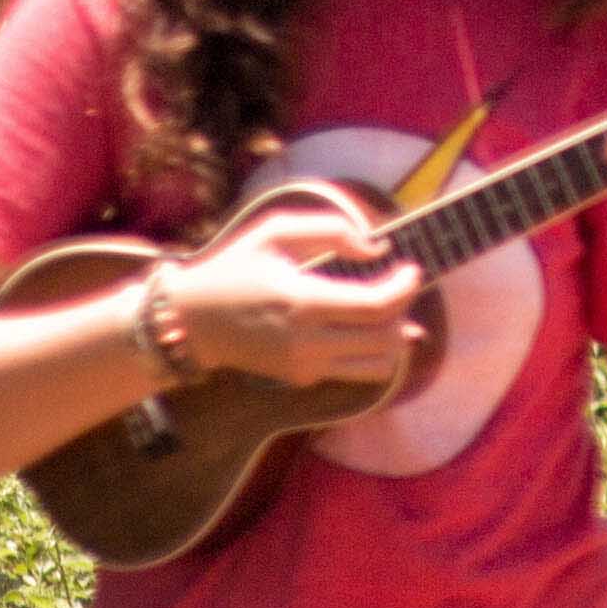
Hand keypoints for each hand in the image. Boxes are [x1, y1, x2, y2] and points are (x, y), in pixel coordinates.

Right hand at [162, 203, 418, 387]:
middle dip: (405, 311)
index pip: (377, 305)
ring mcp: (306, 365)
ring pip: (380, 364)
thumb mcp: (274, 232)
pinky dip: (373, 352)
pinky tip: (368, 329)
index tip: (413, 269)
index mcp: (302, 301)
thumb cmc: (235, 267)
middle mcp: (308, 341)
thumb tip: (376, 248)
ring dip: (396, 338)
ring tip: (390, 311)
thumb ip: (330, 229)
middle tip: (401, 287)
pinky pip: (357, 371)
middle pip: (387, 338)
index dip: (406, 288)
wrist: (193, 321)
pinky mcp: (303, 377)